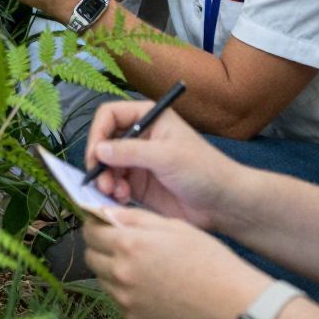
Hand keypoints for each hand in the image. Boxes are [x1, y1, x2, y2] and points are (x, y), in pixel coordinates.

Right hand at [82, 102, 242, 227]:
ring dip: (105, 180)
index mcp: (150, 118)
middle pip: (104, 142)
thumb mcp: (167, 156)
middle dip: (99, 162)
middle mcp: (140, 137)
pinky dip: (113, 193)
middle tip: (102, 182)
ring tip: (114, 193)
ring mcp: (138, 161)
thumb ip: (130, 152)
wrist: (222, 203)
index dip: (98, 132)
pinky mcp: (139, 185)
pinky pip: (114, 185)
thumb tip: (99, 150)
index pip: (110, 115)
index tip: (96, 155)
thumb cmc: (203, 170)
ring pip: (106, 166)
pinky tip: (123, 200)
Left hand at [82, 210, 267, 318]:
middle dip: (100, 245)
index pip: (91, 230)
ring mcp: (125, 300)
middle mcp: (121, 273)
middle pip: (91, 255)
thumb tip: (106, 212)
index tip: (102, 221)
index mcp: (129, 245)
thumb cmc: (208, 260)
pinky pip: (118, 300)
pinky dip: (126, 290)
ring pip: (102, 279)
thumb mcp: (173, 226)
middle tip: (121, 242)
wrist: (230, 304)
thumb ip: (135, 218)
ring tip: (140, 264)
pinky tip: (150, 285)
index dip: (95, 222)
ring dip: (111, 268)